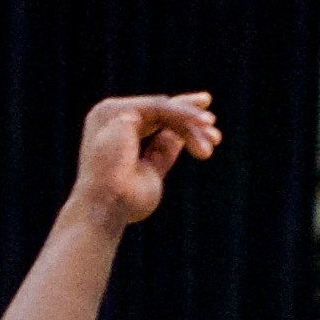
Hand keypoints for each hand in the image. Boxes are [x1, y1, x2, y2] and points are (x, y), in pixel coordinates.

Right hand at [70, 94, 221, 230]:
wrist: (105, 210)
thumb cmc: (124, 202)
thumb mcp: (152, 170)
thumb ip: (163, 150)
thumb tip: (180, 136)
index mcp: (113, 131)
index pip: (152, 116)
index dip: (181, 114)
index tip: (208, 122)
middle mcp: (108, 115)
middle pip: (159, 109)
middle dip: (191, 119)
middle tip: (215, 133)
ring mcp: (112, 111)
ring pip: (164, 110)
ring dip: (191, 125)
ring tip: (213, 139)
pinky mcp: (121, 112)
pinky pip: (162, 110)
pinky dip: (184, 118)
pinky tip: (203, 126)